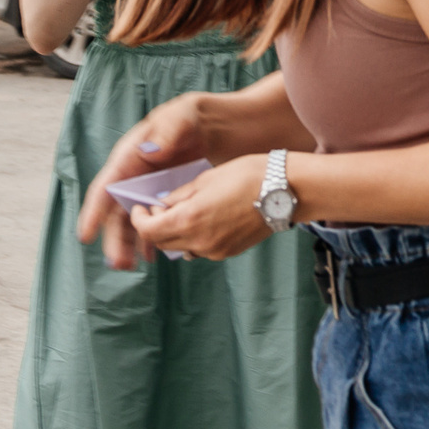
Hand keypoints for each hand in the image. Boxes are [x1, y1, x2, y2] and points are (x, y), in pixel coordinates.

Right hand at [79, 94, 210, 268]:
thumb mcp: (182, 118)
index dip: (95, 211)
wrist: (221, 126)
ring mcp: (150, 188)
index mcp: (131, 157)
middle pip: (117, 210)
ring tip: (131, 266)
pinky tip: (156, 256)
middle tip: (118, 263)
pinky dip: (153, 238)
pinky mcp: (166, 197)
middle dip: (115, 238)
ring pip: (134, 220)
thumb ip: (168, 131)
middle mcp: (135, 176)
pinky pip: (154, 221)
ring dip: (130, 243)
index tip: (86, 235)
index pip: (107, 186)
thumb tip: (150, 150)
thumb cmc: (195, 117)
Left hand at [132, 154, 272, 263]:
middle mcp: (199, 242)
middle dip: (155, 227)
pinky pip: (201, 250)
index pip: (148, 230)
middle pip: (162, 243)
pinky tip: (205, 220)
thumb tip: (163, 204)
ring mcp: (215, 251)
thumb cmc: (249, 176)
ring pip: (181, 248)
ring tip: (184, 213)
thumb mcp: (206, 179)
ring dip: (175, 234)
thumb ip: (180, 196)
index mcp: (189, 219)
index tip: (142, 207)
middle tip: (160, 209)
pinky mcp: (229, 252)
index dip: (140, 219)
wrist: (287, 190)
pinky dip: (194, 238)